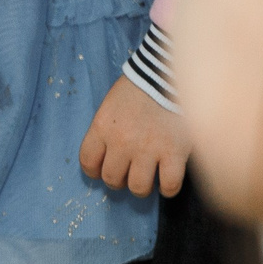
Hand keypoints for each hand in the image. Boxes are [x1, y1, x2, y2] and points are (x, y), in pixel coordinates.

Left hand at [78, 76, 189, 196]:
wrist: (169, 75)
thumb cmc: (139, 88)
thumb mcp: (111, 106)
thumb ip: (107, 130)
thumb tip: (107, 155)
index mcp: (102, 128)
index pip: (88, 162)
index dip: (94, 171)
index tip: (102, 170)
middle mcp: (122, 142)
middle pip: (112, 179)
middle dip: (119, 180)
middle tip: (128, 173)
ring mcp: (148, 149)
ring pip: (139, 187)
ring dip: (142, 187)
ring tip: (148, 178)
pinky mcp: (175, 153)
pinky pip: (169, 185)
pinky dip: (168, 188)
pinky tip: (168, 180)